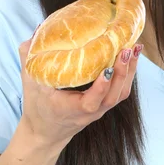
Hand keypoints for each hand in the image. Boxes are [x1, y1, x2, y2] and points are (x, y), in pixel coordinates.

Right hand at [18, 35, 142, 150]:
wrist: (45, 134)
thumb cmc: (37, 108)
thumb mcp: (29, 83)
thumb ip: (29, 57)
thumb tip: (38, 30)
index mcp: (71, 108)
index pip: (90, 102)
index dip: (101, 88)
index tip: (107, 70)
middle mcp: (89, 111)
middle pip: (113, 97)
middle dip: (122, 72)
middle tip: (126, 49)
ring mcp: (99, 109)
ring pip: (120, 94)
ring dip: (129, 71)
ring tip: (134, 48)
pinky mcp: (104, 104)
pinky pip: (120, 91)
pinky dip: (128, 73)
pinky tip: (131, 55)